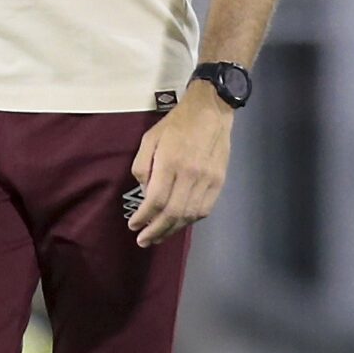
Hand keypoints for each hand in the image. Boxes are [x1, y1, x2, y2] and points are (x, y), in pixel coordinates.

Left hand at [128, 93, 232, 248]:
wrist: (211, 111)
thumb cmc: (175, 124)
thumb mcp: (148, 139)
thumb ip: (142, 167)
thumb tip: (145, 194)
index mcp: (170, 163)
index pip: (155, 200)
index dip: (143, 217)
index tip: (133, 226)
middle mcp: (191, 174)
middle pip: (173, 213)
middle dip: (156, 231)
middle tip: (143, 241)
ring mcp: (208, 179)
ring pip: (190, 215)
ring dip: (173, 230)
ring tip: (158, 237)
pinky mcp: (219, 181)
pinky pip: (205, 209)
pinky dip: (190, 220)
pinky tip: (178, 224)